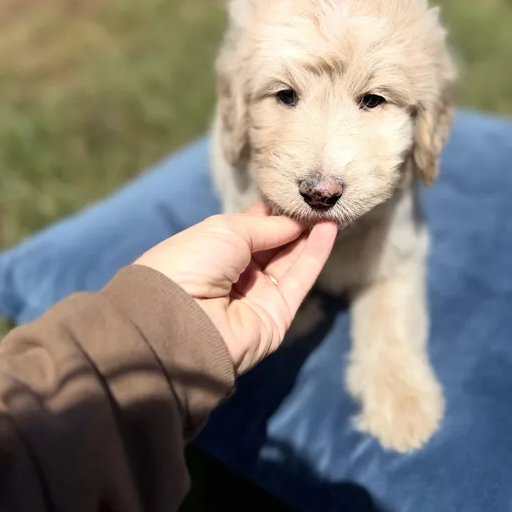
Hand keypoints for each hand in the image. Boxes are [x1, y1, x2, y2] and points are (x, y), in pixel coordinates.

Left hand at [135, 203, 336, 373]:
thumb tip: (294, 222)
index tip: (296, 191)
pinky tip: (329, 229)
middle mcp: (236, 271)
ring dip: (310, 235)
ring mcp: (258, 294)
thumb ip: (267, 226)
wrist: (182, 320)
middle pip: (274, 243)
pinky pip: (300, 279)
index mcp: (215, 248)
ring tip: (330, 208)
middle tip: (320, 197)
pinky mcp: (278, 314)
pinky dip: (316, 254)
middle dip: (295, 221)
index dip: (273, 209)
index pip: (251, 225)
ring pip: (290, 260)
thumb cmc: (193, 262)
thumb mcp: (226, 230)